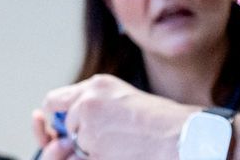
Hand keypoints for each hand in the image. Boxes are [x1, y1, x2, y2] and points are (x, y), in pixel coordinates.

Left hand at [39, 76, 198, 159]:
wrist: (183, 137)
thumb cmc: (164, 123)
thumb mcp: (124, 101)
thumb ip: (95, 108)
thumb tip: (66, 129)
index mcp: (97, 86)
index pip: (55, 102)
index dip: (55, 118)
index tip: (59, 128)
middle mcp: (88, 102)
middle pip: (64, 127)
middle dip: (74, 139)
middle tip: (99, 143)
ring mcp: (89, 127)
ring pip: (74, 147)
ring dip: (90, 152)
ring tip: (122, 146)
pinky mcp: (94, 151)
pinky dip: (98, 159)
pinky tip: (121, 154)